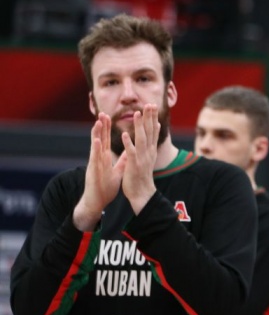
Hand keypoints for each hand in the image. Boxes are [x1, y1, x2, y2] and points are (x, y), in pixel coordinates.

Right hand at [74, 113, 126, 230]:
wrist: (97, 201)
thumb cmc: (105, 186)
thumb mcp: (117, 171)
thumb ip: (121, 161)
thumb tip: (129, 151)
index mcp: (104, 158)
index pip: (106, 141)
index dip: (108, 129)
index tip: (109, 117)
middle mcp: (98, 159)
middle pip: (100, 139)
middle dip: (101, 127)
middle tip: (102, 113)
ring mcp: (95, 164)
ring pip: (95, 146)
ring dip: (96, 134)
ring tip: (98, 122)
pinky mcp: (93, 171)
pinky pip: (95, 159)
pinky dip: (96, 149)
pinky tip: (97, 141)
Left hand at [120, 104, 159, 213]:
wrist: (142, 193)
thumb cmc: (142, 175)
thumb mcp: (149, 156)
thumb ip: (150, 142)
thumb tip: (156, 128)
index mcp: (150, 150)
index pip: (153, 130)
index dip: (152, 117)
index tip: (152, 105)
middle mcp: (148, 152)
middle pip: (150, 131)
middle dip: (149, 117)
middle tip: (149, 104)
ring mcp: (142, 158)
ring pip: (141, 139)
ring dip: (139, 126)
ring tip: (137, 113)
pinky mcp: (134, 165)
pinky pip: (131, 152)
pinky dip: (128, 143)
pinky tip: (124, 134)